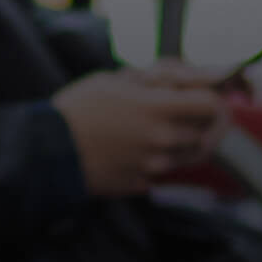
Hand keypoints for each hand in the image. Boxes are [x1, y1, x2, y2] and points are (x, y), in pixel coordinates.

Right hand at [53, 66, 232, 196]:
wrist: (48, 150)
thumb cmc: (78, 108)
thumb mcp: (114, 79)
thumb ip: (152, 79)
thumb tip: (180, 78)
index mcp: (158, 109)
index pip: (211, 105)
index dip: (213, 98)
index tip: (205, 94)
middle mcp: (162, 140)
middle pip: (208, 132)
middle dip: (203, 121)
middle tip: (190, 112)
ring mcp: (154, 166)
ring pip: (191, 155)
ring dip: (185, 141)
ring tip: (162, 129)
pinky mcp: (142, 184)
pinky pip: (165, 173)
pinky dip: (160, 161)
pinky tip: (138, 149)